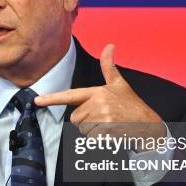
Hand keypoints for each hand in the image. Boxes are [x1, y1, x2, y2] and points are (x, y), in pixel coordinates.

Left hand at [34, 44, 164, 148]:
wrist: (148, 124)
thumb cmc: (131, 104)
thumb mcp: (119, 84)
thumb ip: (109, 67)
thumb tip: (109, 46)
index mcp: (97, 92)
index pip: (70, 95)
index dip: (52, 98)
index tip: (37, 101)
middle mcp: (98, 103)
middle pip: (75, 118)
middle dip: (86, 121)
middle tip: (103, 118)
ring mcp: (103, 117)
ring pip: (83, 130)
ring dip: (93, 131)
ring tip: (109, 125)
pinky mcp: (107, 130)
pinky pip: (91, 139)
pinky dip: (99, 139)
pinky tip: (111, 134)